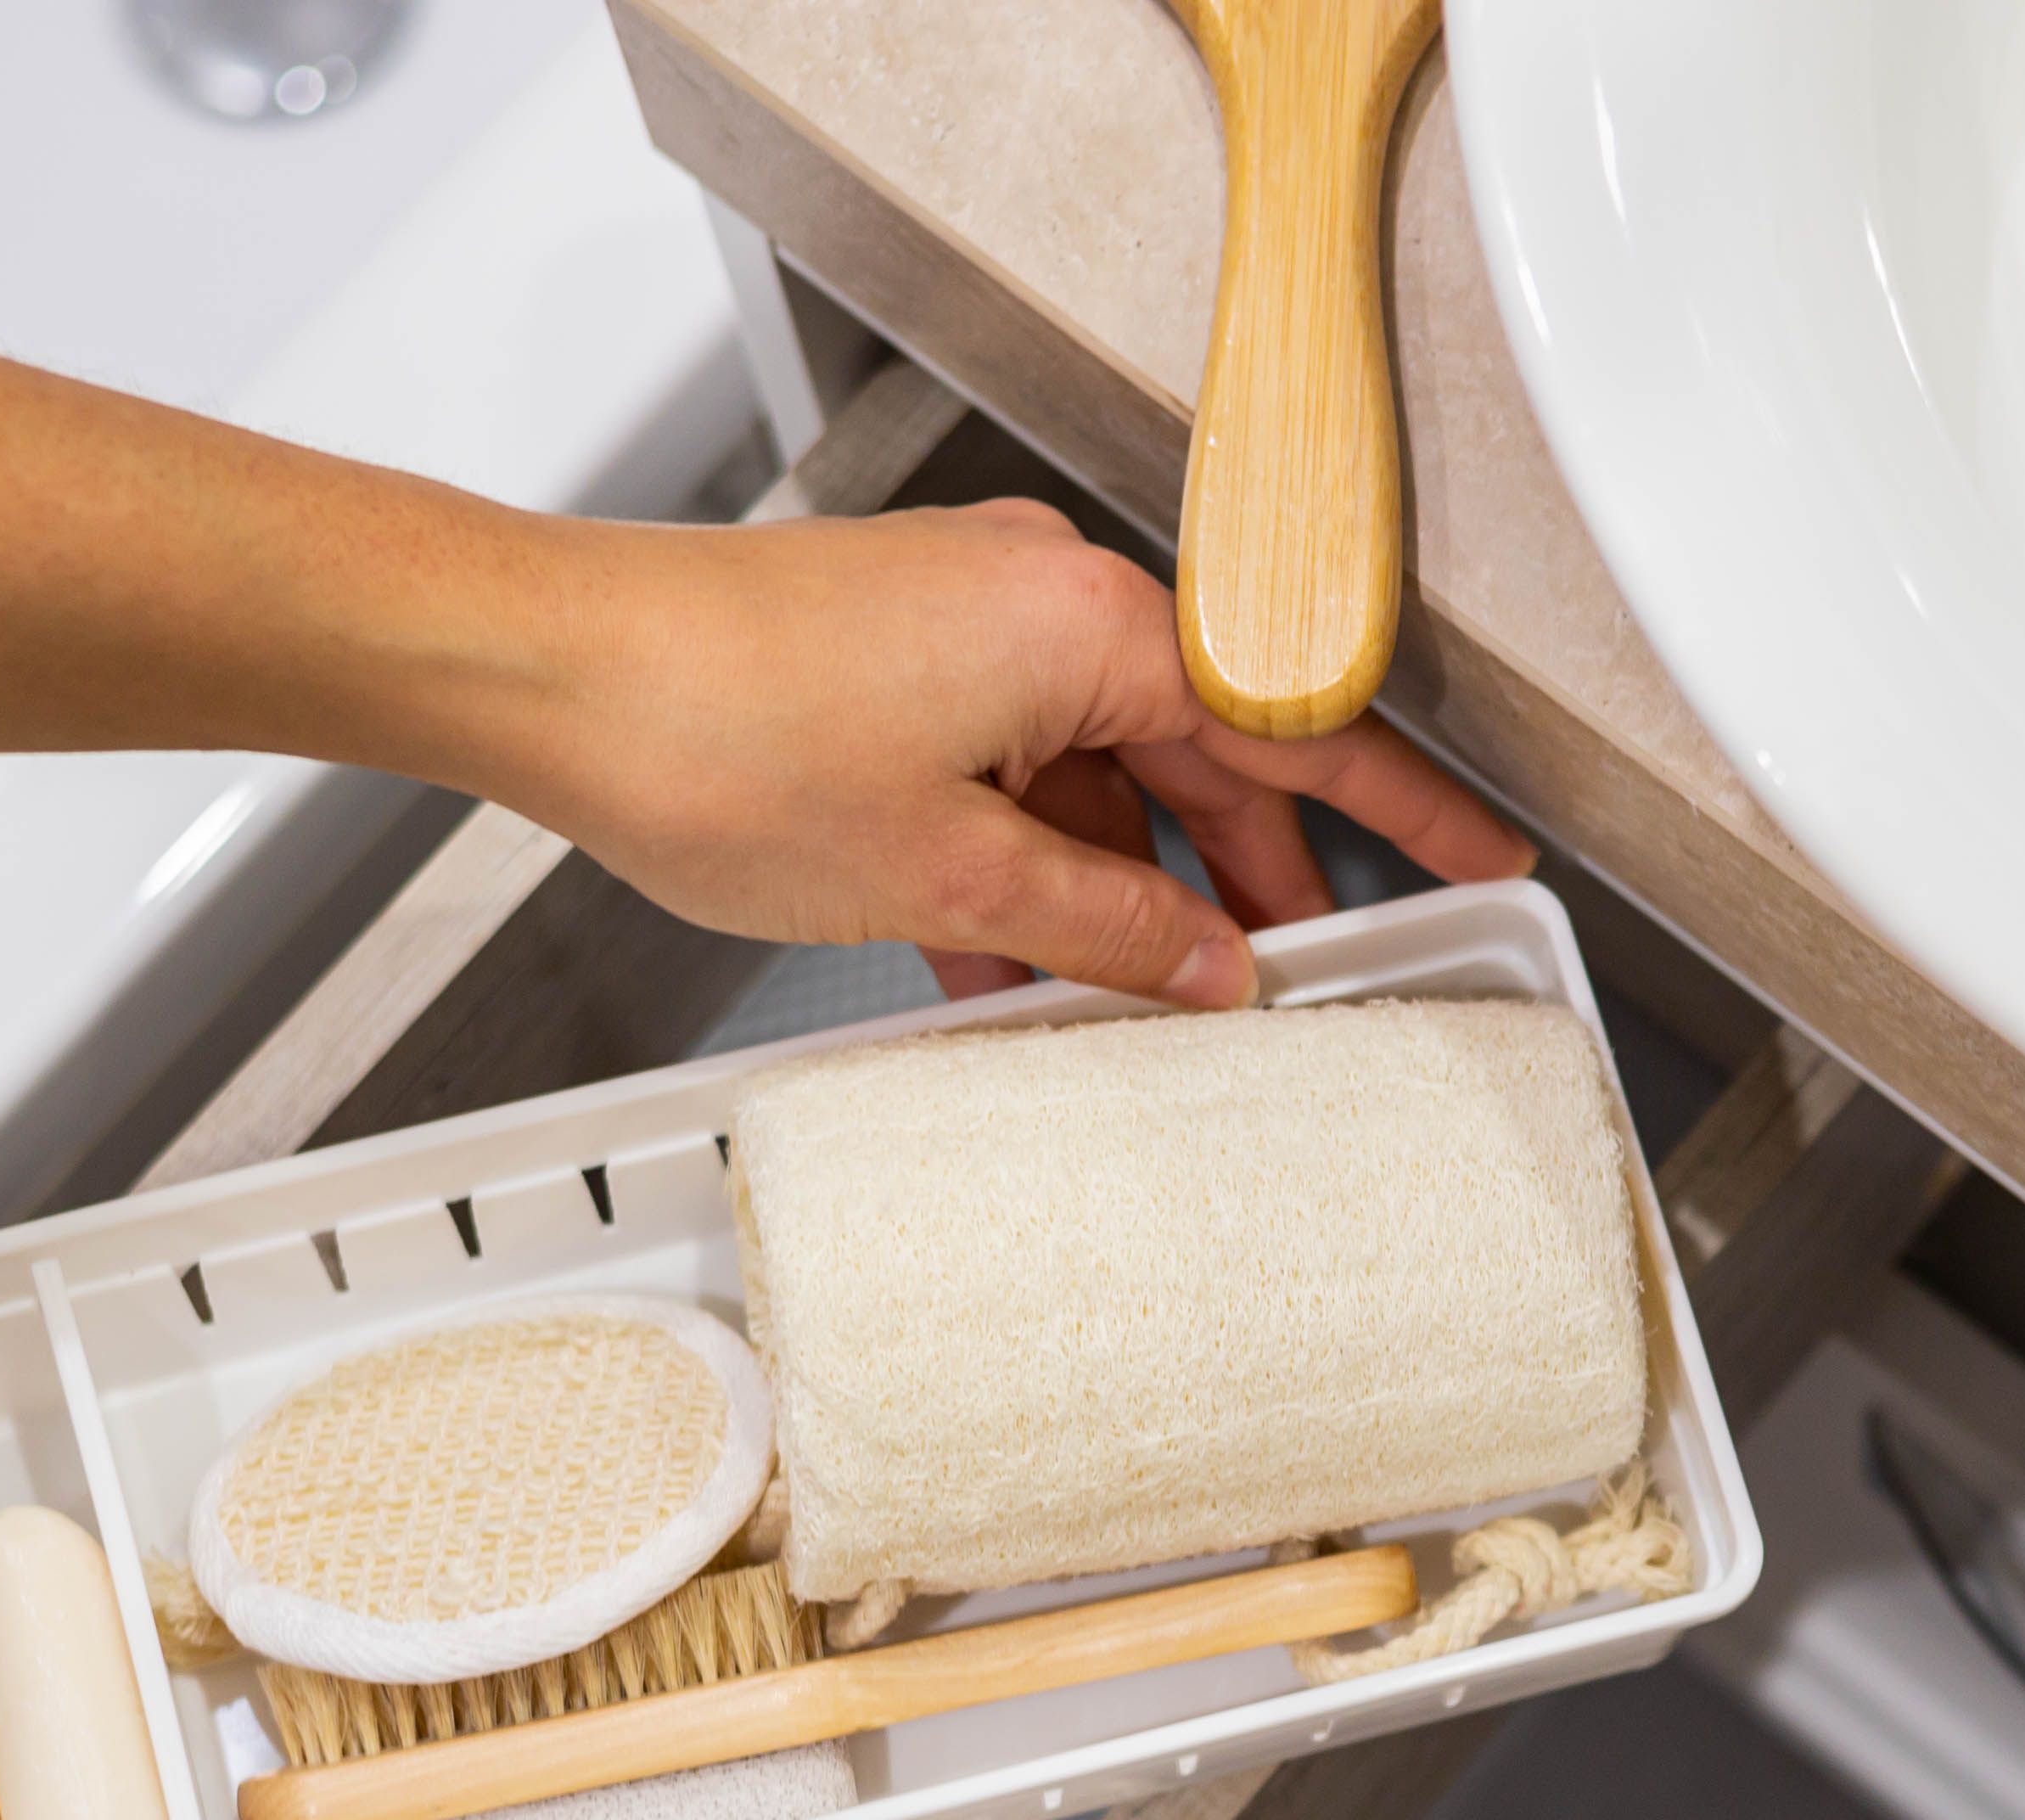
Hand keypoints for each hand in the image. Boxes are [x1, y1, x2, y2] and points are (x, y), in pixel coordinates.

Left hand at [482, 497, 1533, 999]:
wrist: (541, 668)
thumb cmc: (717, 731)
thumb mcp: (948, 875)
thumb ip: (1103, 930)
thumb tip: (1204, 971)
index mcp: (1092, 626)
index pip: (1298, 728)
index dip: (1404, 810)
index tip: (1483, 859)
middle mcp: (1044, 601)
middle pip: (1206, 757)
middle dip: (1248, 882)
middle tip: (1298, 986)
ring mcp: (968, 625)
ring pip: (1103, 776)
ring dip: (1122, 895)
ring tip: (1138, 1012)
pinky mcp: (901, 658)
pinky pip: (1016, 771)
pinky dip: (1032, 866)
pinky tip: (1014, 975)